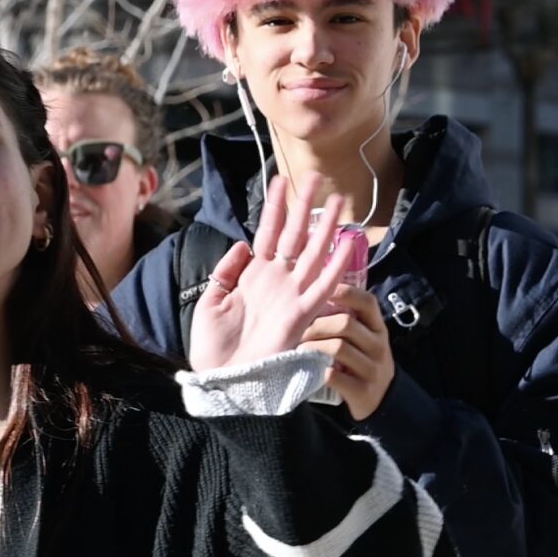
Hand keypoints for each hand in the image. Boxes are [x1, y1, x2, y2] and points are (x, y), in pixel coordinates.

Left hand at [187, 178, 348, 371]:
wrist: (222, 379)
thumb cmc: (214, 346)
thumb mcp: (210, 300)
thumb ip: (226, 271)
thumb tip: (243, 244)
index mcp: (254, 276)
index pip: (267, 233)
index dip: (274, 207)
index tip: (281, 181)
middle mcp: (276, 281)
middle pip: (294, 235)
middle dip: (305, 206)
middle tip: (315, 177)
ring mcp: (291, 295)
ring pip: (313, 253)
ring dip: (326, 227)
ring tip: (338, 200)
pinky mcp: (302, 314)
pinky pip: (323, 286)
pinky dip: (337, 266)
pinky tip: (346, 244)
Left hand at [301, 286, 395, 419]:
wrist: (382, 400)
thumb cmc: (363, 362)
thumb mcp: (365, 339)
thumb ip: (349, 321)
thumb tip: (315, 295)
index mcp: (379, 329)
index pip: (368, 302)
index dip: (345, 293)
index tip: (323, 293)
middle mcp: (379, 346)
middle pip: (346, 324)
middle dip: (317, 325)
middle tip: (299, 332)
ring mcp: (372, 369)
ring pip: (338, 348)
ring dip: (312, 347)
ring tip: (299, 350)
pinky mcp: (362, 390)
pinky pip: (334, 376)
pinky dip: (317, 370)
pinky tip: (309, 369)